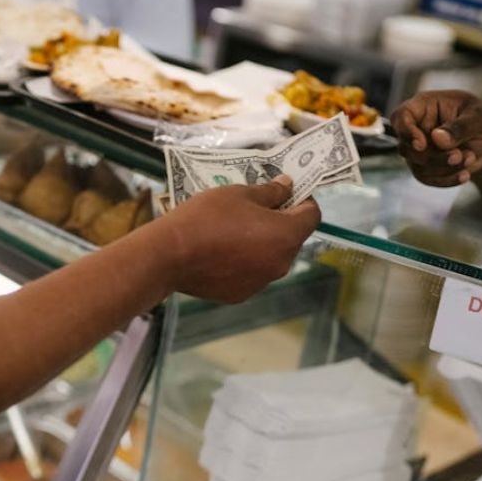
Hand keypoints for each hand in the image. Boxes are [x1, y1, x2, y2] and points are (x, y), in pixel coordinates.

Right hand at [153, 175, 320, 303]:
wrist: (170, 255)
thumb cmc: (207, 217)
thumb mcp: (239, 193)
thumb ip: (270, 192)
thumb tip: (288, 186)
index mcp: (286, 235)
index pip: (312, 216)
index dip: (302, 200)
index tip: (284, 191)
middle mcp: (281, 263)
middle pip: (292, 239)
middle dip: (280, 222)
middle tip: (253, 209)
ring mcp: (262, 282)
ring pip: (272, 257)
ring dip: (262, 243)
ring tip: (233, 231)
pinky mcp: (241, 294)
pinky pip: (252, 273)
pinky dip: (245, 262)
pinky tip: (221, 252)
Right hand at [391, 90, 481, 186]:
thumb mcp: (480, 119)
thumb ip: (460, 127)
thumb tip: (437, 137)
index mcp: (425, 106)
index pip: (401, 116)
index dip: (406, 131)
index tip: (422, 144)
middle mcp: (416, 127)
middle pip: (406, 148)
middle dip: (433, 157)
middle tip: (459, 155)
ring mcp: (418, 149)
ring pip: (417, 166)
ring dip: (444, 168)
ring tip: (469, 158)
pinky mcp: (424, 166)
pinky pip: (427, 178)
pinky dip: (447, 180)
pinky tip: (465, 174)